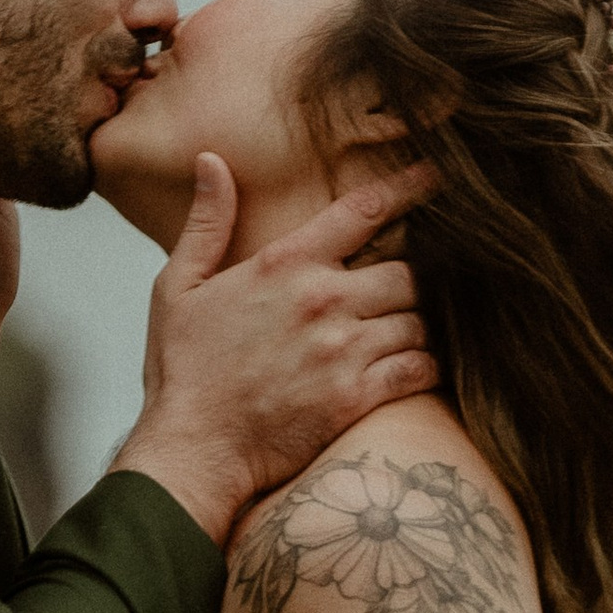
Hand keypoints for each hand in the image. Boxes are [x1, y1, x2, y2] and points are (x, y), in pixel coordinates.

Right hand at [113, 157, 437, 544]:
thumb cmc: (182, 371)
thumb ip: (206, 223)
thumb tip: (212, 162)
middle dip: (414, 278)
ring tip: (409, 330)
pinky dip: (426, 365)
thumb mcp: (176, 287)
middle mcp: (322, 301)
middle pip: (408, 270)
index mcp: (283, 265)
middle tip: (411, 289)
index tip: (436, 176)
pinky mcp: (356, 398)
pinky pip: (420, 368)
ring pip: (420, 319)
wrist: (191, 450)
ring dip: (419, 324)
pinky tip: (415, 367)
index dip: (408, 188)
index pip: (363, 210)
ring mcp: (343, 350)